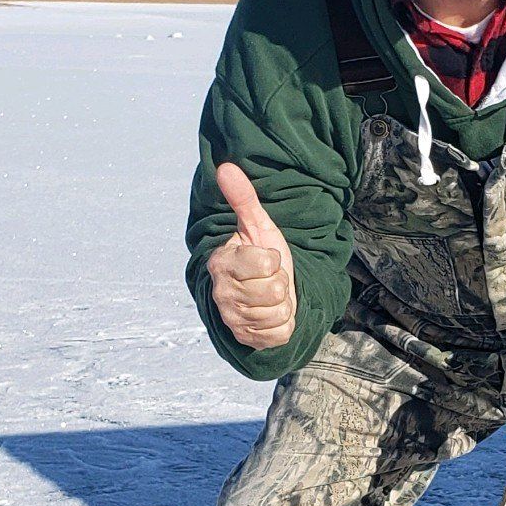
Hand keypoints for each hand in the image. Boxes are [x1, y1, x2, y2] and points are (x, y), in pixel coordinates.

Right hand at [206, 163, 297, 349]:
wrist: (263, 292)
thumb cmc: (260, 257)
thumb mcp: (258, 227)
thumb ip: (243, 199)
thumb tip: (226, 167)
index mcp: (221, 263)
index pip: (267, 262)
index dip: (274, 260)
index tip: (265, 259)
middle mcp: (221, 293)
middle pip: (276, 289)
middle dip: (281, 282)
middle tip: (269, 279)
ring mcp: (232, 318)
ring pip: (280, 311)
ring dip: (283, 303)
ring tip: (271, 296)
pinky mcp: (246, 338)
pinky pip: (280, 332)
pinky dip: (284, 324)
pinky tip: (272, 315)